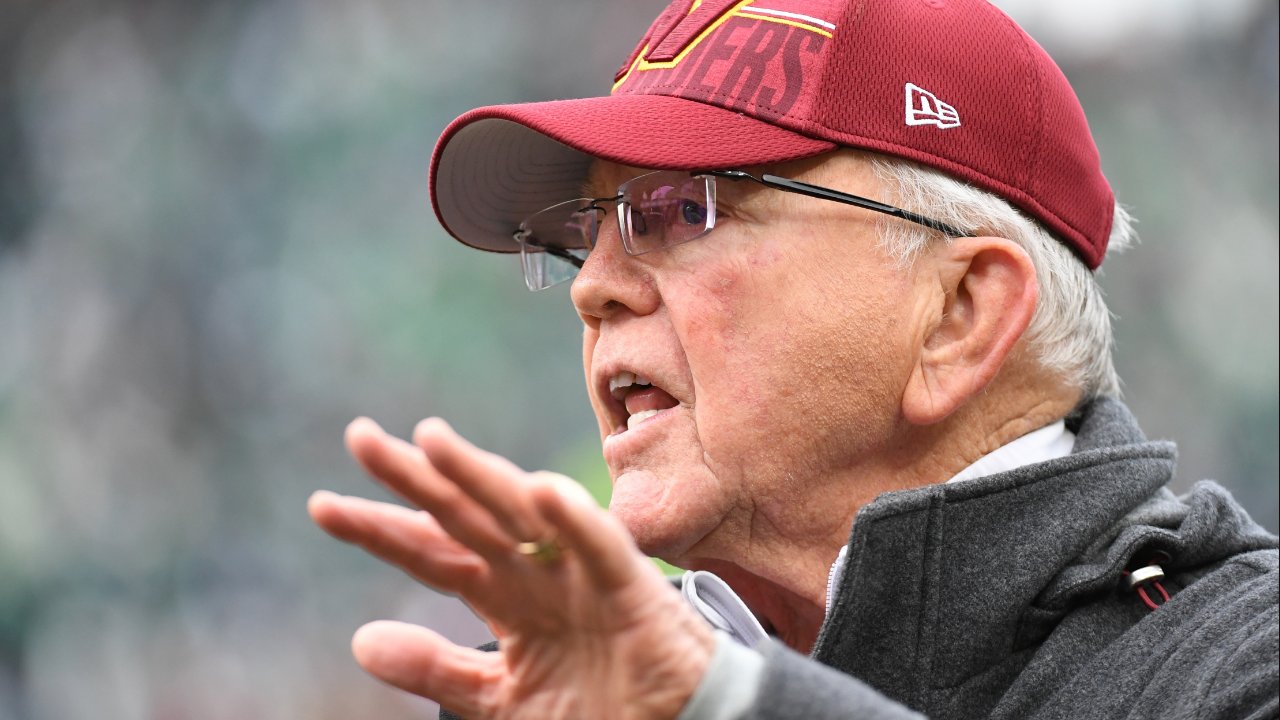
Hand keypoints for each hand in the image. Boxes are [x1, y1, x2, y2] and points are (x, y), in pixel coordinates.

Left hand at [308, 417, 715, 719]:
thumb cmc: (593, 708)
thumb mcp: (497, 699)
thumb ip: (435, 669)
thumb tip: (360, 639)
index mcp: (501, 592)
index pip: (429, 551)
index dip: (379, 529)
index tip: (322, 505)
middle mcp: (533, 569)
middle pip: (463, 515)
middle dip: (414, 478)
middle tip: (360, 439)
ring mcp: (578, 571)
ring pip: (522, 513)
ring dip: (479, 475)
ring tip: (431, 441)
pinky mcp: (629, 585)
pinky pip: (601, 545)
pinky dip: (575, 519)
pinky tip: (542, 492)